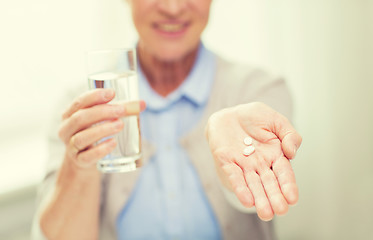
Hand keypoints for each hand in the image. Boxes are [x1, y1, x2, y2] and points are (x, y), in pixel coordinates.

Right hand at [58, 89, 145, 171]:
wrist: (82, 160)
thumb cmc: (93, 132)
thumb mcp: (101, 120)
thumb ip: (120, 110)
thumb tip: (143, 104)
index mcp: (69, 114)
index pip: (79, 102)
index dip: (94, 96)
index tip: (112, 93)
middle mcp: (66, 129)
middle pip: (81, 118)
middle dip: (102, 112)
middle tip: (122, 110)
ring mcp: (71, 147)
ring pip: (82, 137)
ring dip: (102, 130)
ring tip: (120, 125)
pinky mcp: (79, 161)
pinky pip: (88, 156)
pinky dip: (101, 149)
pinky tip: (113, 143)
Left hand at [205, 102, 301, 220]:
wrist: (230, 113)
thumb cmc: (255, 117)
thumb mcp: (277, 121)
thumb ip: (289, 135)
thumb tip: (291, 153)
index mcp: (275, 156)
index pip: (284, 174)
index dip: (288, 185)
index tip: (292, 198)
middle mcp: (260, 164)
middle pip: (269, 184)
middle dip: (274, 197)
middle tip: (280, 210)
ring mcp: (243, 165)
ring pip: (252, 184)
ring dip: (258, 198)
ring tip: (265, 213)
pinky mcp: (226, 162)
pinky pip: (234, 176)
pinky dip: (240, 187)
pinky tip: (246, 200)